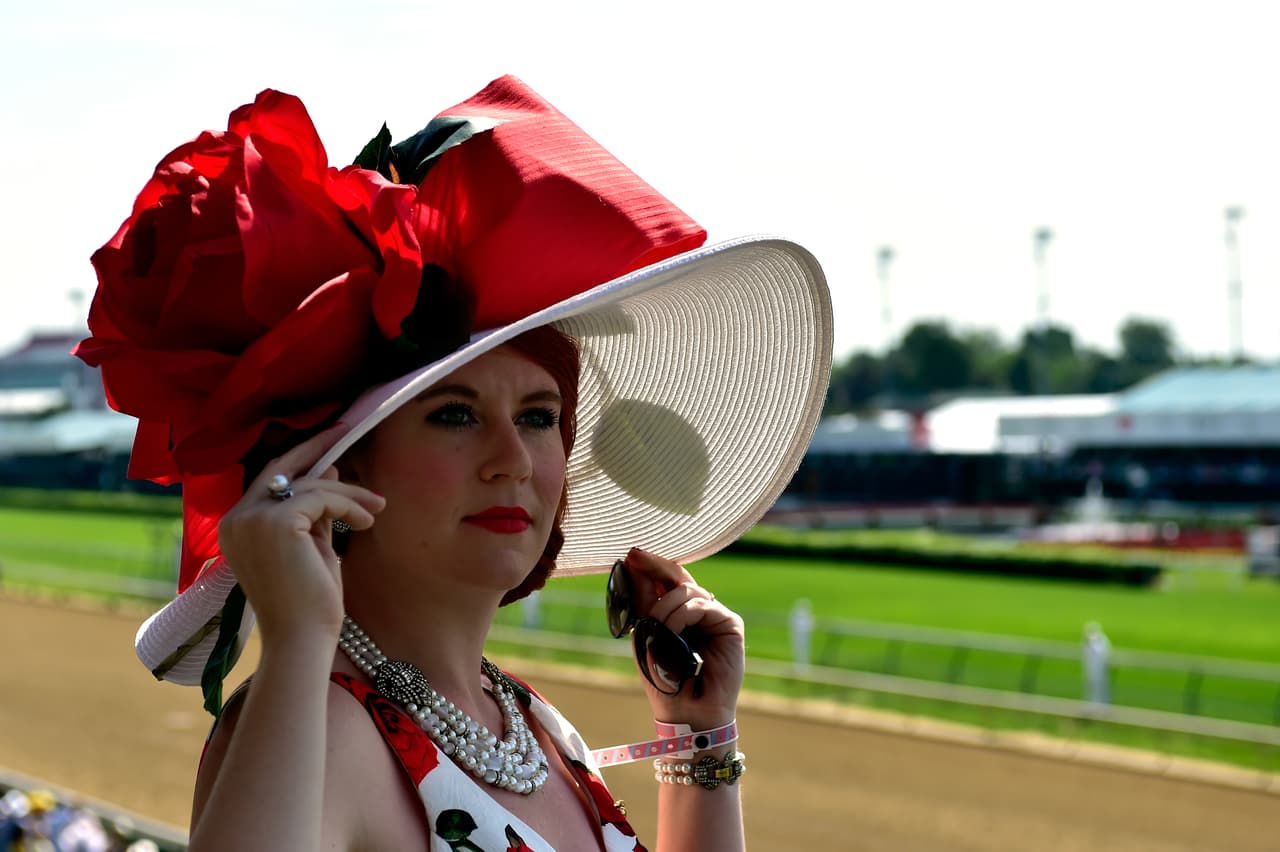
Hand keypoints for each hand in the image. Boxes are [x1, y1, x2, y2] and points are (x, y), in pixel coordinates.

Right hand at [217, 427, 384, 644]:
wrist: (302, 639)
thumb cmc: (308, 603)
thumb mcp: (310, 545)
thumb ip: (313, 510)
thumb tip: (327, 469)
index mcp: (237, 525)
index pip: (270, 478)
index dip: (301, 458)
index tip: (332, 444)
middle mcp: (237, 518)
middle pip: (281, 467)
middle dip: (317, 447)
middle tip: (347, 433)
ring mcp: (252, 518)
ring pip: (310, 484)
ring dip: (348, 492)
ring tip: (375, 509)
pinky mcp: (275, 522)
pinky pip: (321, 498)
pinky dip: (348, 505)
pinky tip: (364, 523)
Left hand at [622, 548, 744, 729]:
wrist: (686, 713)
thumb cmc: (664, 681)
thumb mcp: (646, 636)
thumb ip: (644, 603)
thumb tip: (633, 564)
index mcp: (677, 614)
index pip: (665, 581)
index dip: (650, 565)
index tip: (630, 553)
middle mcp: (697, 612)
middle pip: (678, 575)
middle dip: (655, 566)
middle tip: (635, 557)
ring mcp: (715, 617)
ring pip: (687, 590)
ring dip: (664, 606)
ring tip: (656, 627)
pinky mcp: (730, 624)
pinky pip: (702, 604)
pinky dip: (682, 615)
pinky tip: (673, 630)